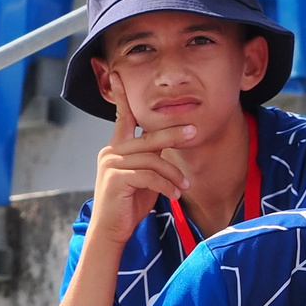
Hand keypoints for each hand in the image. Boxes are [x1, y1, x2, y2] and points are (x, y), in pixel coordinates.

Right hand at [84, 79, 193, 248]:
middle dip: (173, 134)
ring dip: (173, 173)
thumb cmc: (128, 205)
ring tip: (185, 185)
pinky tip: (174, 195)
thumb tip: (169, 148)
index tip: (118, 74)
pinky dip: (165, 185)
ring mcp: (112, 164)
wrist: (111, 231)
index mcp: (116, 147)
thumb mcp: (142, 178)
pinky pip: (148, 176)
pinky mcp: (116, 179)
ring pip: (152, 159)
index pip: (122, 117)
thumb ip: (150, 160)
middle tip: (194, 131)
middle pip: (148, 137)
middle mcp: (111, 151)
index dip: (122, 95)